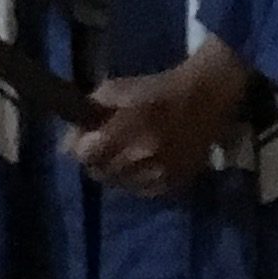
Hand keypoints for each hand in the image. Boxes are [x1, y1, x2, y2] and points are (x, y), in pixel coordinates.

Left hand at [68, 40, 250, 199]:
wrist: (207, 98)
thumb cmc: (159, 88)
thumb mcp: (119, 87)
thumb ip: (91, 110)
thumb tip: (70, 139)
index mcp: (130, 125)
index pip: (86, 153)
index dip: (80, 146)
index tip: (84, 138)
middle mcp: (143, 154)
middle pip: (99, 172)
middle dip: (95, 159)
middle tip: (103, 145)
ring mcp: (160, 174)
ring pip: (118, 184)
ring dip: (115, 170)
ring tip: (124, 153)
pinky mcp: (173, 185)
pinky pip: (139, 191)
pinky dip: (135, 179)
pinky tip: (142, 162)